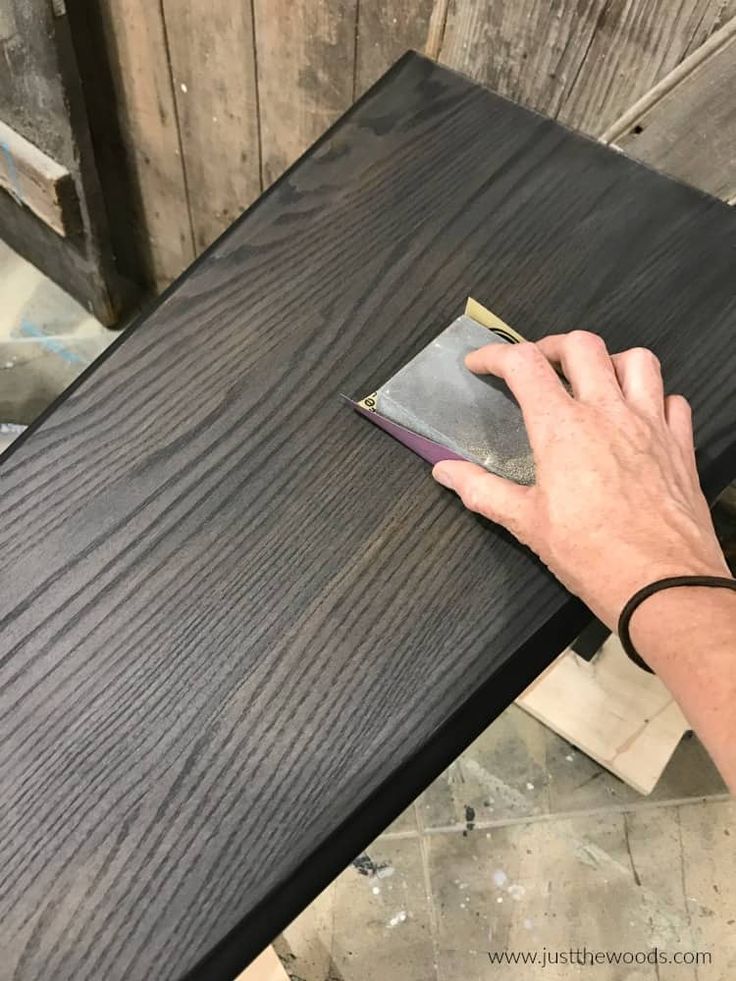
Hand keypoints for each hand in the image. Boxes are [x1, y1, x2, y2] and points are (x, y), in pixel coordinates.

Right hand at [432, 331, 729, 627]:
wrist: (662, 586)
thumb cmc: (593, 557)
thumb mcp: (526, 524)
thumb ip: (481, 490)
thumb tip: (445, 472)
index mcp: (562, 429)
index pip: (524, 364)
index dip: (494, 355)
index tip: (480, 365)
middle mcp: (608, 414)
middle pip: (581, 346)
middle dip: (551, 346)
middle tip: (536, 365)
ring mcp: (650, 426)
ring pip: (637, 360)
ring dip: (610, 360)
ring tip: (593, 379)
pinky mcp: (680, 447)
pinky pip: (674, 401)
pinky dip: (655, 397)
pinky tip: (639, 415)